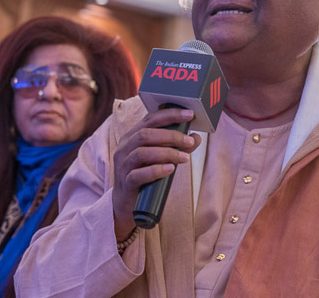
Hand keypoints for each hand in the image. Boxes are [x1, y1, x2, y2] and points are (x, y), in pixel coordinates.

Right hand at [111, 108, 200, 239]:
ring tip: (185, 158)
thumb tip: (196, 137)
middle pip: (145, 134)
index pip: (149, 119)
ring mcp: (123, 165)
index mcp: (132, 137)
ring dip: (166, 153)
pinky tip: (170, 170)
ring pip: (142, 153)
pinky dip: (156, 171)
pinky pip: (138, 175)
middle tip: (189, 141)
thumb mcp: (162, 159)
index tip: (189, 114)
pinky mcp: (125, 183)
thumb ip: (177, 147)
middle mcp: (124, 148)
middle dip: (170, 135)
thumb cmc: (145, 176)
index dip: (169, 115)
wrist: (126, 203)